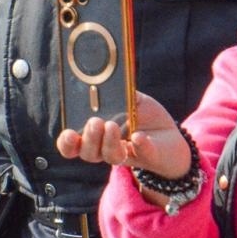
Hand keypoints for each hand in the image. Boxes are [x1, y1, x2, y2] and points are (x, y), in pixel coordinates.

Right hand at [55, 92, 186, 178]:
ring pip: (110, 157)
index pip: (73, 145)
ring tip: (112, 126)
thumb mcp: (129, 98)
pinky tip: (139, 136)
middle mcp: (106, 147)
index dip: (67, 143)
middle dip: (89, 139)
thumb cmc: (141, 115)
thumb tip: (106, 81)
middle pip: (88, 153)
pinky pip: (141, 153)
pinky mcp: (147, 156)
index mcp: (95, 134)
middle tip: (95, 122)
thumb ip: (118, 91)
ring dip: (109, 142)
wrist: (169, 133)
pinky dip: (140, 144)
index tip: (69, 134)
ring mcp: (126, 154)